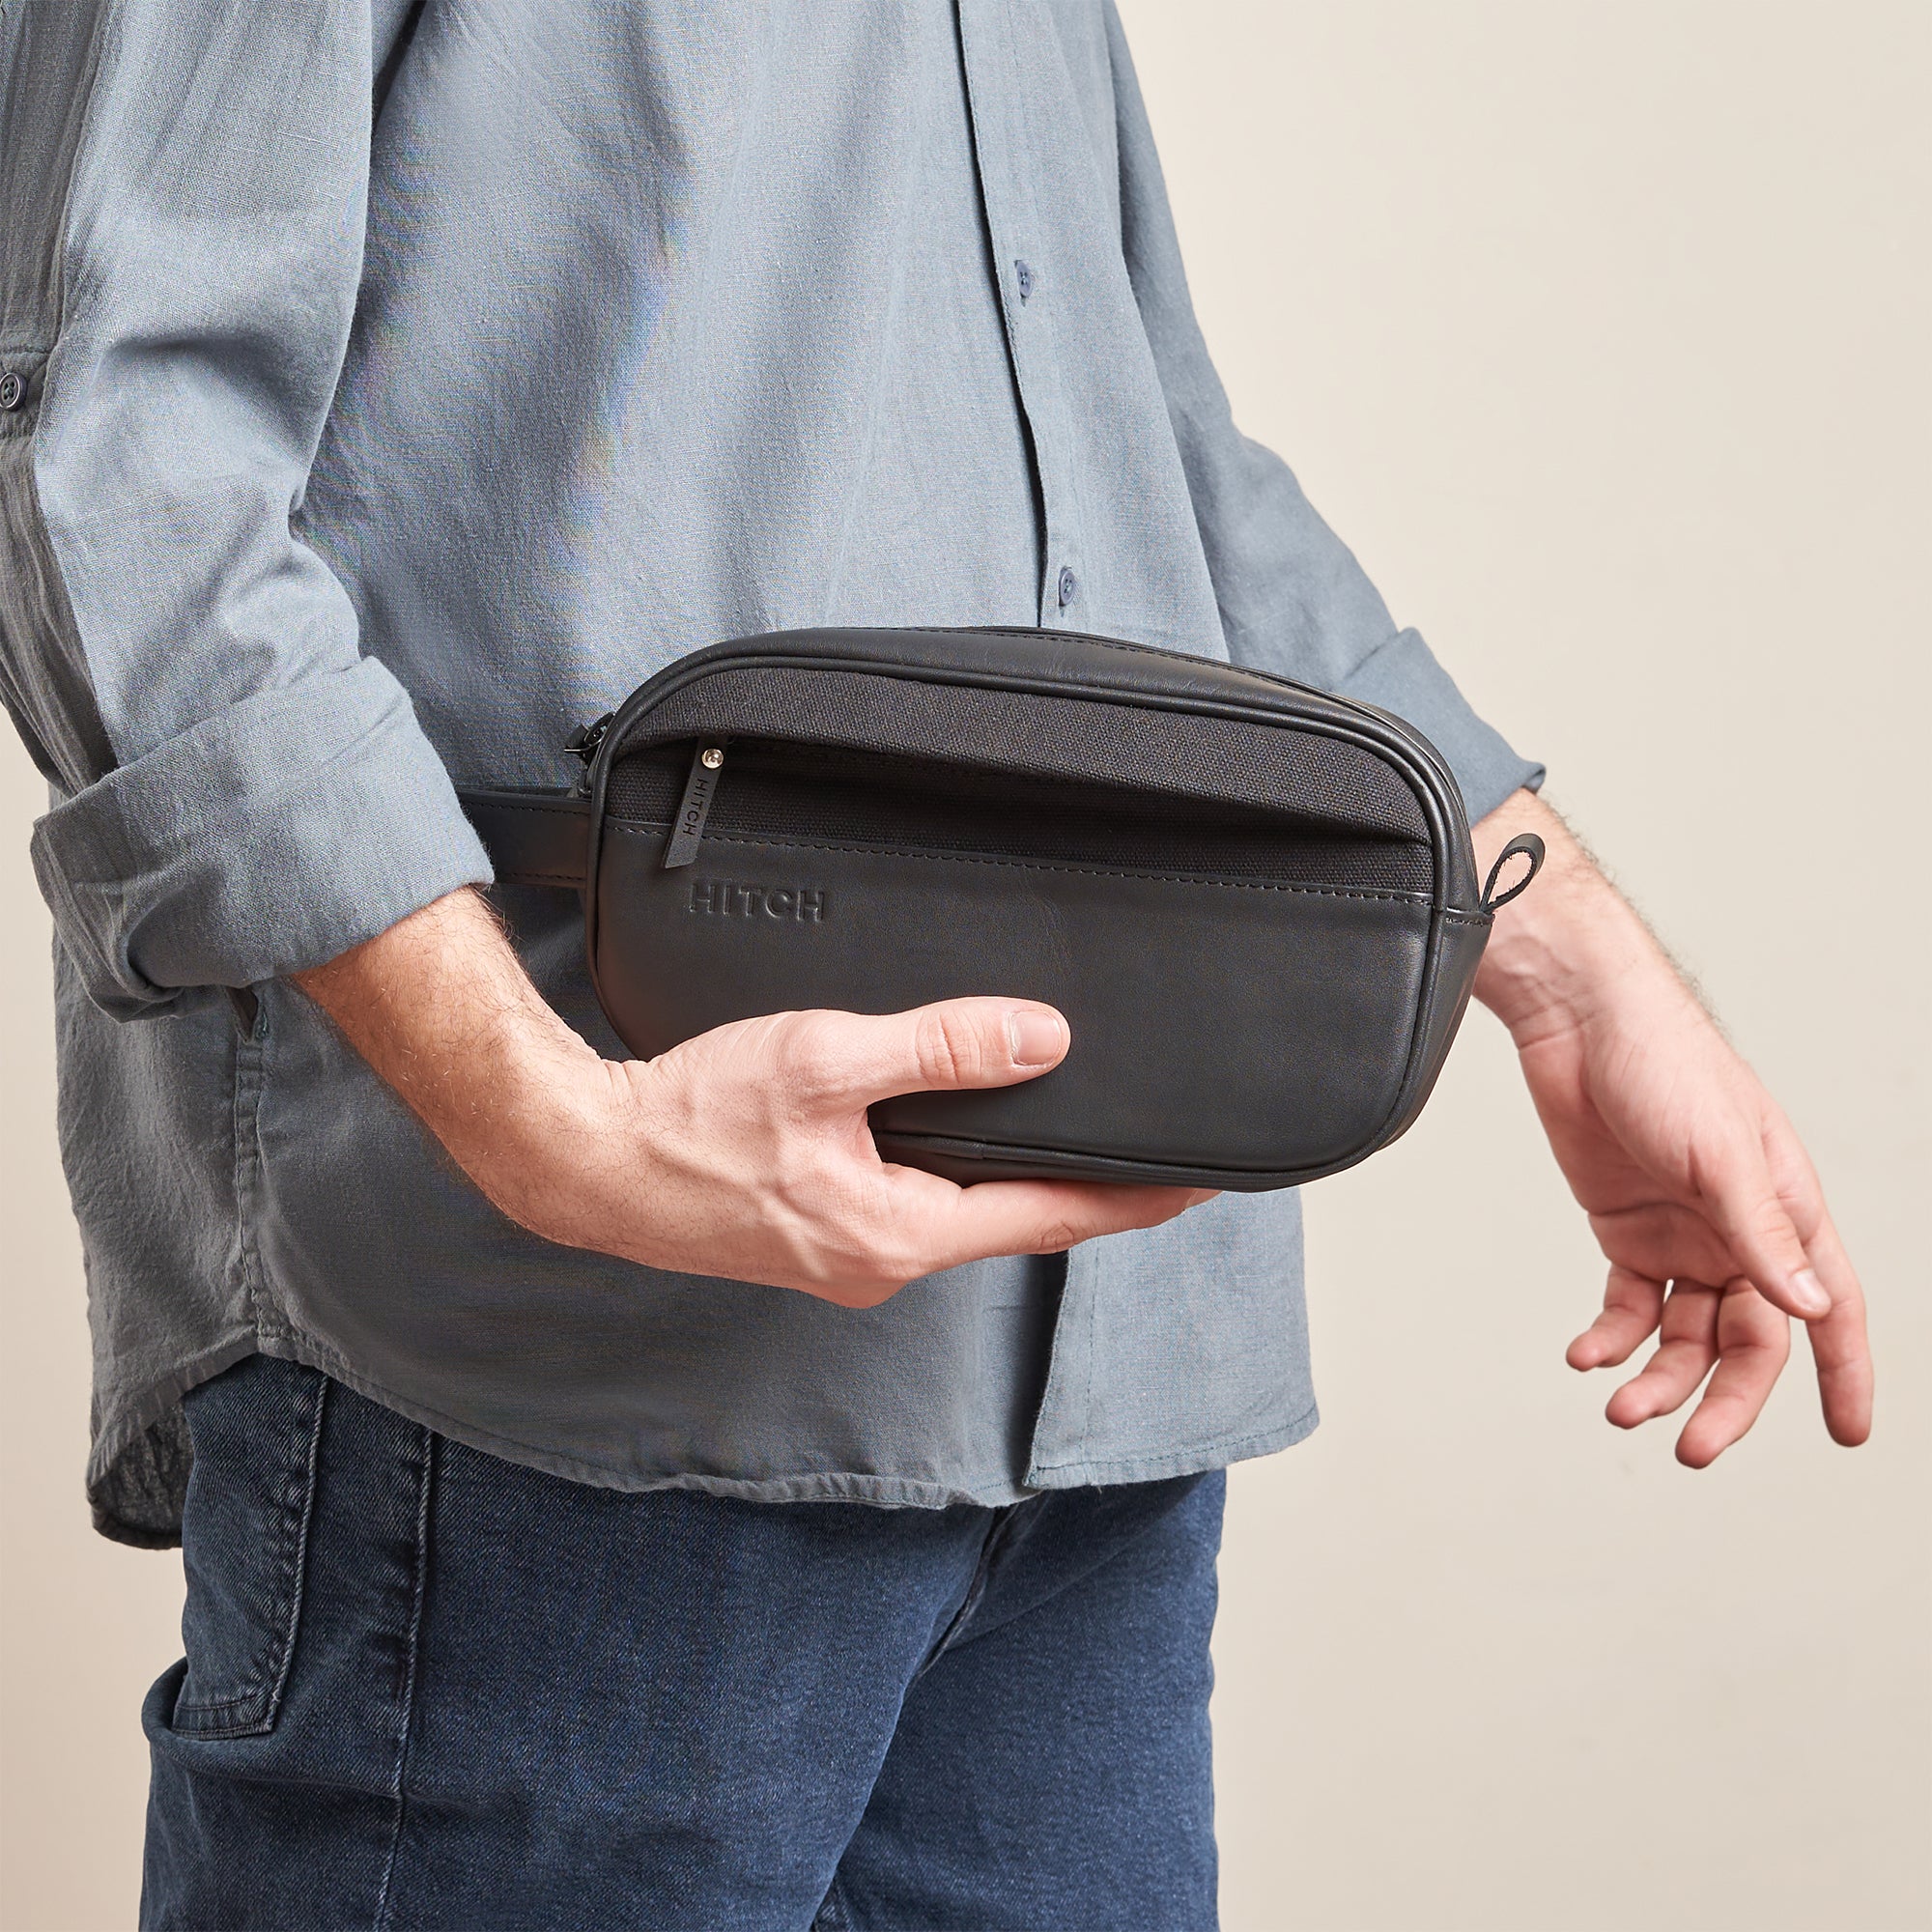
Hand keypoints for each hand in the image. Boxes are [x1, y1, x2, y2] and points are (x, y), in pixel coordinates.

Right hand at [295, 889, 1207, 1304]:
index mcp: (902, 1229)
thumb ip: (942, 1049)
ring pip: (965, 1218)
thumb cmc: (693, 1119)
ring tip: (1077, 1143)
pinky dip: (960, 1181)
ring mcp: (850, 1260)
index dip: (1137, 1196)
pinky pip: (916, 1211)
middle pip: (1017, 1224)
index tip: (1202, 1182)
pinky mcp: (818, 1241)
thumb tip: (1043, 1040)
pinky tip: (965, 1146)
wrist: (588, 1160)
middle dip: (1091, 1193)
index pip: (1055, 1216)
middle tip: (1158, 1156)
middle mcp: (885, 1262)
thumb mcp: (828, 1061)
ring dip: (1023, 1187)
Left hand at [1472, 792, 1871, 1463]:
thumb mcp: (1720, 1153)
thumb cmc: (1664, 1062)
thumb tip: (1809, 1307)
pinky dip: (1610, 1337)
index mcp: (1785, 1210)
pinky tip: (1585, 1355)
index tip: (1845, 1436)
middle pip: (1748, 1339)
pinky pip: (1628, 1305)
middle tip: (1692, 1450)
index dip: (1843, 1373)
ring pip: (1683, 1332)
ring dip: (1658, 1376)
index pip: (1829, 1308)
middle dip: (1724, 1398)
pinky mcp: (1623, 1227)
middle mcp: (1738, 1230)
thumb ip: (1760, 1234)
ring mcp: (1680, 1232)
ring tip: (1619, 1405)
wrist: (1579, 1020)